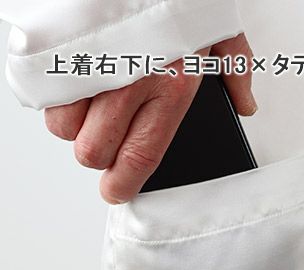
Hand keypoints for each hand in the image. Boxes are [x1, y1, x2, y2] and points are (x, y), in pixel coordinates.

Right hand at [44, 34, 256, 203]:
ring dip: (75, 123)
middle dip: (97, 155)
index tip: (117, 190)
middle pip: (92, 151)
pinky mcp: (55, 45)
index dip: (124, 182)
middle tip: (108, 142)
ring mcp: (86, 62)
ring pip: (63, 125)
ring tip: (93, 104)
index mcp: (169, 86)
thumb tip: (246, 104)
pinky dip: (54, 94)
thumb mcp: (225, 29)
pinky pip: (42, 91)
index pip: (141, 155)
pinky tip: (74, 82)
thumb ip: (237, 73)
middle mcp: (125, 81)